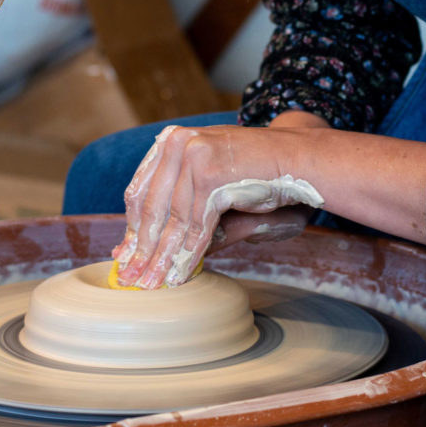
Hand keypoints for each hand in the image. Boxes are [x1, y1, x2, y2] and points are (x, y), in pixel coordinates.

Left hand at [112, 120, 323, 288]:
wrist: (301, 160)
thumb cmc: (261, 178)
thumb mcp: (214, 195)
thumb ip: (185, 219)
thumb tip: (152, 254)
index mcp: (172, 141)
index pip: (142, 190)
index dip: (133, 229)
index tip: (124, 258)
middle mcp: (178, 143)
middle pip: (151, 207)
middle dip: (142, 249)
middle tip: (131, 280)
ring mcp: (193, 155)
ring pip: (172, 220)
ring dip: (162, 258)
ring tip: (152, 285)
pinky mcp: (211, 175)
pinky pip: (195, 226)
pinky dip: (188, 256)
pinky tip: (179, 276)